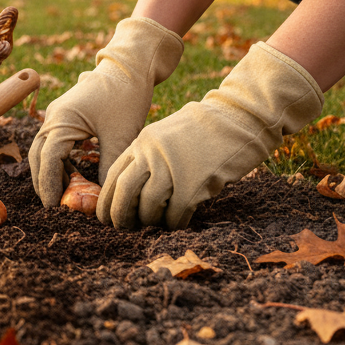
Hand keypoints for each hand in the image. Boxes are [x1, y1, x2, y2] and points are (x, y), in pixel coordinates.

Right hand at [29, 17, 182, 206]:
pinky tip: (71, 175)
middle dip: (43, 182)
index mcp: (62, 121)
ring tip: (62, 195)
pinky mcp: (64, 115)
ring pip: (42, 150)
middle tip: (54, 207)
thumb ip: (110, 166)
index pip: (47, 161)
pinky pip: (52, 142)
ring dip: (49, 172)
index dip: (49, 186)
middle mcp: (52, 118)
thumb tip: (106, 197)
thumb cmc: (126, 98)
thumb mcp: (121, 136)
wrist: (129, 67)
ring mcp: (56, 115)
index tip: (54, 208)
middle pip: (37, 157)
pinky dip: (57, 161)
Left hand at [97, 42, 322, 229]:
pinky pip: (176, 213)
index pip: (113, 176)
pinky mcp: (194, 183)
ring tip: (157, 224)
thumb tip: (134, 193)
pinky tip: (179, 222)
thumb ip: (148, 158)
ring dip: (151, 221)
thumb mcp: (166, 136)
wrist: (238, 117)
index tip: (106, 217)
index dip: (106, 200)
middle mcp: (152, 154)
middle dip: (120, 215)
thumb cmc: (204, 130)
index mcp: (142, 143)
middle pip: (124, 192)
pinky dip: (175, 223)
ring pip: (149, 206)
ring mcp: (173, 167)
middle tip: (124, 228)